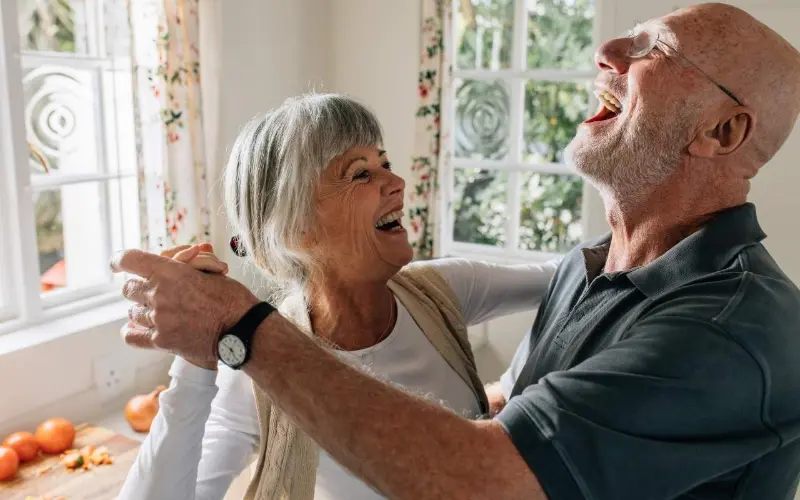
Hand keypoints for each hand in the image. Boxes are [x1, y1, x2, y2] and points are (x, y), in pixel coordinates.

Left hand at [112, 246, 258, 368]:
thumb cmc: (232, 298)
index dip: (120, 260)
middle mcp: (158, 295)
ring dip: (143, 310)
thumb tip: (176, 262)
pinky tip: (138, 328)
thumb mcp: (212, 273)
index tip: (117, 264)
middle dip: (140, 287)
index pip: (130, 260)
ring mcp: (158, 320)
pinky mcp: (162, 341)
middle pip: (130, 288)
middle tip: (155, 291)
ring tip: (160, 312)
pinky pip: (133, 336)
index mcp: (170, 272)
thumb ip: (187, 268)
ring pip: (133, 312)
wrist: (243, 329)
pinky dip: (133, 331)